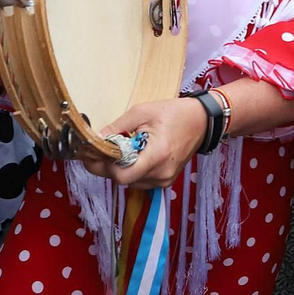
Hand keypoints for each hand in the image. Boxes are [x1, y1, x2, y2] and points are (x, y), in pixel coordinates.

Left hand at [76, 96, 210, 188]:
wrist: (201, 121)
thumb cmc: (173, 113)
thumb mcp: (141, 112)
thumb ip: (116, 127)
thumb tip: (95, 138)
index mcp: (156, 156)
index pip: (122, 176)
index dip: (103, 166)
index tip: (92, 154)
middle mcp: (161, 174)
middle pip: (122, 179)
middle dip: (107, 166)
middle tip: (98, 150)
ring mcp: (164, 180)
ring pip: (129, 182)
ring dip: (119, 168)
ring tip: (120, 149)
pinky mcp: (165, 181)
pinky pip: (139, 180)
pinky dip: (131, 170)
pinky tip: (133, 155)